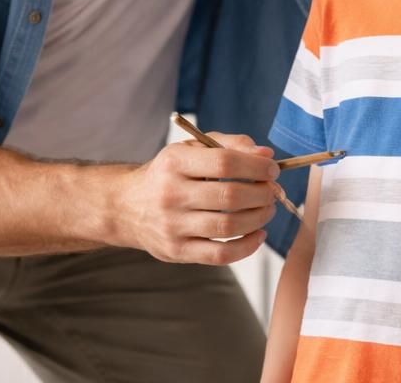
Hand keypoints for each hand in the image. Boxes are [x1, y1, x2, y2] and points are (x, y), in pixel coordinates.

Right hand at [114, 132, 279, 264]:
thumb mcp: (191, 149)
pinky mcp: (176, 251)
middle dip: (262, 193)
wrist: (127, 206)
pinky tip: (258, 234)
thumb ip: (230, 145)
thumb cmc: (169, 174)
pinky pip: (221, 254)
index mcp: (174, 162)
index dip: (256, 166)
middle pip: (230, 195)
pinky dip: (247, 246)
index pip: (225, 162)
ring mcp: (172, 225)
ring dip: (259, 218)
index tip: (272, 169)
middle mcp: (170, 193)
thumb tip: (267, 156)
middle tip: (273, 191)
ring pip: (229, 225)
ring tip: (267, 210)